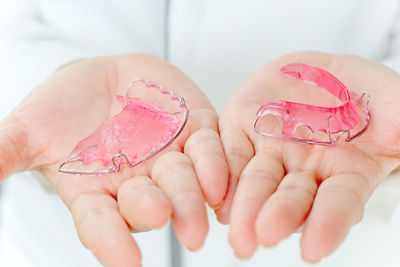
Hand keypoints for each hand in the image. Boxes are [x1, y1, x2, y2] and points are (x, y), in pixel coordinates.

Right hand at [0, 54, 227, 266]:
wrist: (103, 78)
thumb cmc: (63, 108)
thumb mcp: (30, 129)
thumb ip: (7, 153)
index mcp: (97, 191)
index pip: (101, 224)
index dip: (111, 243)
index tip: (125, 262)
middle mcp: (137, 182)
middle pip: (149, 205)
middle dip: (156, 211)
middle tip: (163, 218)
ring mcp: (169, 158)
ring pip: (185, 182)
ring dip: (193, 198)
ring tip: (202, 215)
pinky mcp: (195, 131)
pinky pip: (210, 151)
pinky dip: (216, 166)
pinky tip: (220, 183)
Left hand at [216, 51, 399, 261]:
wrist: (323, 73)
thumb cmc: (364, 94)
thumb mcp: (395, 104)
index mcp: (345, 172)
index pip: (338, 203)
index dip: (328, 225)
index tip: (313, 251)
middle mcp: (304, 170)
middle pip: (290, 198)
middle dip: (277, 217)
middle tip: (262, 238)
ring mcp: (271, 151)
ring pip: (255, 182)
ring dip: (244, 205)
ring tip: (235, 229)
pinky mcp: (243, 130)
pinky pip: (230, 153)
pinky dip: (220, 173)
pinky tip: (214, 196)